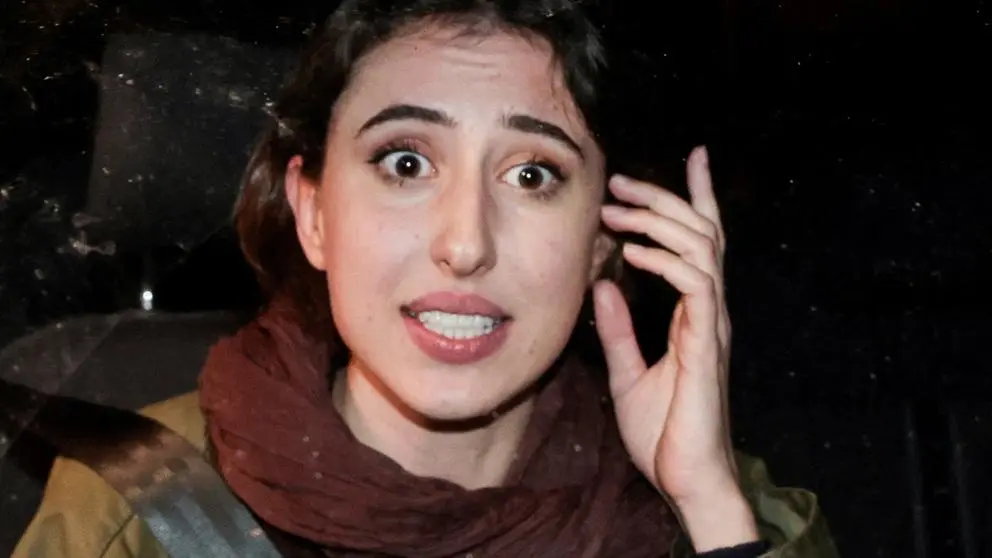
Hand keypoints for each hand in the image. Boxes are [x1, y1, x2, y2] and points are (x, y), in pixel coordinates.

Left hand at [594, 146, 757, 549]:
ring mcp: (712, 325)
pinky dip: (665, 260)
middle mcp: (709, 312)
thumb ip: (618, 330)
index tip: (695, 158)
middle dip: (664, 198)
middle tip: (620, 179)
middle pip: (701, 233)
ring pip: (701, 248)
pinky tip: (633, 252)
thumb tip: (603, 286)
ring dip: (657, 221)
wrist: (685, 480)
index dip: (698, 199)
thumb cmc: (664, 435)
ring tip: (617, 209)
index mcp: (695, 316)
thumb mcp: (627, 374)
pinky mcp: (706, 344)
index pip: (701, 245)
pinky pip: (695, 285)